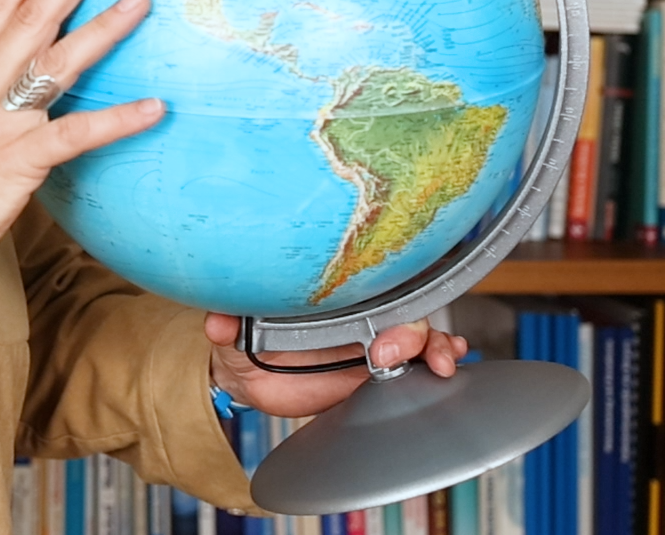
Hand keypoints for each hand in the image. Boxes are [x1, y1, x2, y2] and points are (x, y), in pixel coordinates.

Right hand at [0, 0, 161, 315]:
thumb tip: (27, 80)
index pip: (0, 5)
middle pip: (32, 18)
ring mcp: (2, 123)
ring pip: (56, 62)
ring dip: (100, 28)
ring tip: (139, 1)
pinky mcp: (17, 162)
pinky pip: (74, 135)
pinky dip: (116, 120)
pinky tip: (154, 107)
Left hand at [204, 313, 468, 418]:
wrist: (249, 376)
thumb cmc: (245, 339)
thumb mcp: (233, 331)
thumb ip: (229, 323)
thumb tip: (217, 322)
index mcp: (325, 301)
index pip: (366, 288)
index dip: (383, 302)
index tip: (382, 336)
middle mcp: (353, 317)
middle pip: (400, 311)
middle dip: (415, 332)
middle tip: (397, 357)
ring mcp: (371, 343)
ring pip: (419, 335)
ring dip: (436, 346)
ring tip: (440, 364)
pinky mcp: (377, 373)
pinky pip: (417, 361)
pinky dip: (439, 357)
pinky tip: (447, 365)